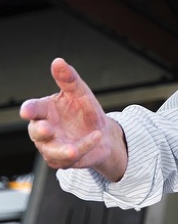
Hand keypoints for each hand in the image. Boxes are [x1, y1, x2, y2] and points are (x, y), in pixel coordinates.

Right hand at [19, 58, 127, 181]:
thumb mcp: (80, 93)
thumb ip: (68, 79)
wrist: (103, 134)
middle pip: (36, 132)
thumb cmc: (85, 112)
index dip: (30, 110)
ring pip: (52, 151)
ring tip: (73, 149)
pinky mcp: (63, 161)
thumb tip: (58, 61)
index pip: (33, 109)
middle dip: (41, 131)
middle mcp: (45, 130)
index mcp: (45, 111)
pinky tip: (96, 137)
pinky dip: (85, 147)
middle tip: (48, 129)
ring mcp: (52, 147)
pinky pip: (72, 158)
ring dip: (62, 150)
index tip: (28, 110)